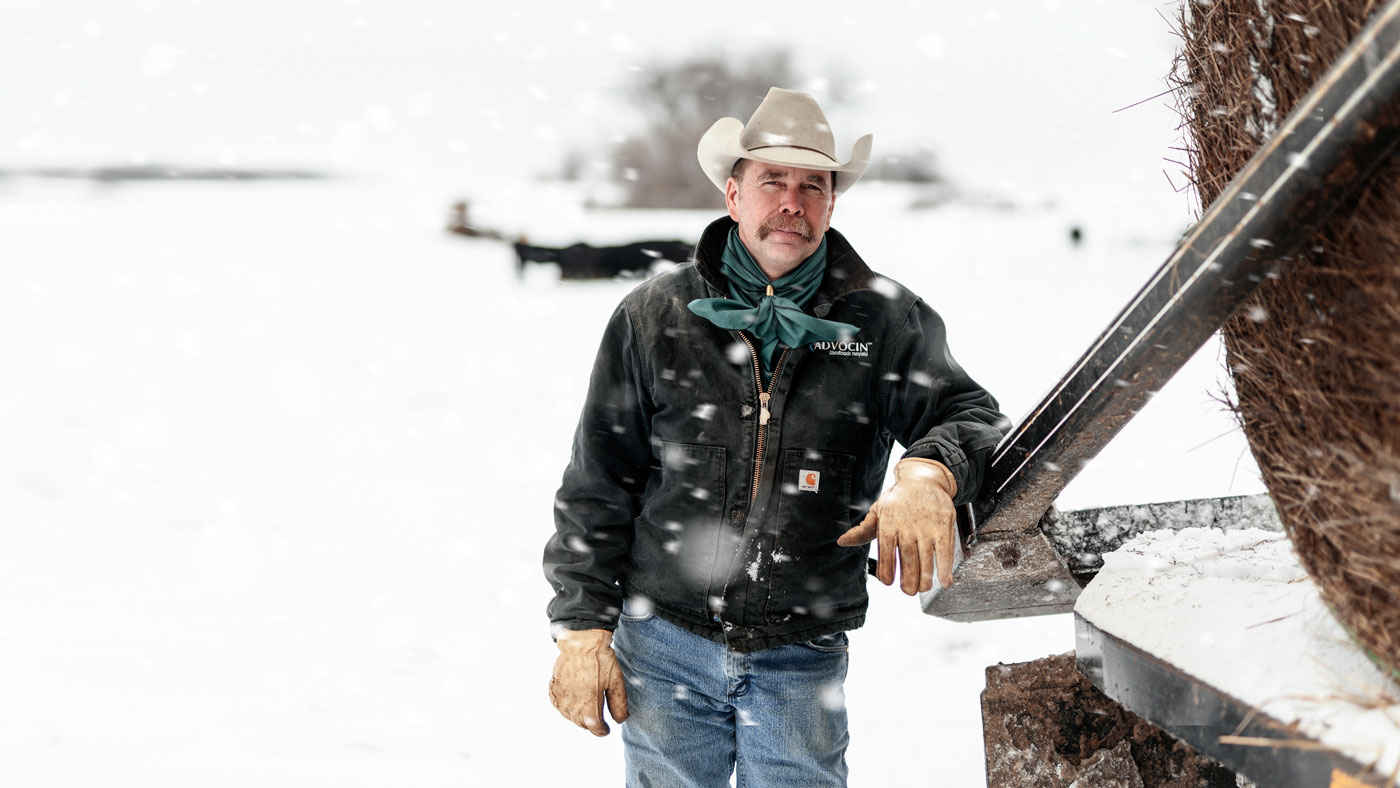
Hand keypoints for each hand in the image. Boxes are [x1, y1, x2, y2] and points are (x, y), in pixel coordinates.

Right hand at [548, 629, 628, 735]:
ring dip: (579, 716)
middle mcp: (573, 707)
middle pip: (582, 724)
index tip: (606, 729)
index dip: (603, 730)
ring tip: (587, 707)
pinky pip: (559, 705)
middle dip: (591, 723)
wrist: (581, 642)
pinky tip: (573, 700)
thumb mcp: (616, 682)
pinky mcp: (554, 689)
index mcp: (589, 708)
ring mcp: (561, 699)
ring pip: (570, 716)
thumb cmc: (601, 661)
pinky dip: (566, 706)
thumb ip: (618, 705)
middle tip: (598, 717)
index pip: (596, 730)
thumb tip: (620, 721)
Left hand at [837, 457, 957, 593]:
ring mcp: (926, 528)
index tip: (888, 582)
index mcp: (888, 524)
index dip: (887, 569)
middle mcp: (907, 527)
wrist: (924, 479)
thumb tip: (842, 542)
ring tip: (923, 588)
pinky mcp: (943, 528)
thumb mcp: (878, 511)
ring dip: (925, 577)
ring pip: (926, 559)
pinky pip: (945, 551)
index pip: (885, 551)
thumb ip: (862, 531)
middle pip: (908, 559)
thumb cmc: (899, 500)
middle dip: (908, 579)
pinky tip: (944, 580)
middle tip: (907, 591)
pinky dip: (945, 568)